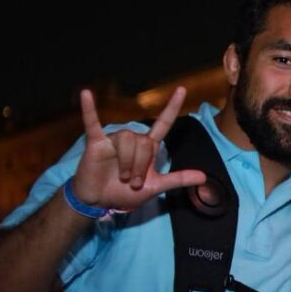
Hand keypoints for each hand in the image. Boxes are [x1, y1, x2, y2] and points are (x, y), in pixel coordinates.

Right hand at [71, 86, 205, 209]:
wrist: (100, 201)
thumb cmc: (125, 192)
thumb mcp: (155, 187)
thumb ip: (178, 179)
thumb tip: (204, 177)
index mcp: (148, 147)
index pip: (163, 123)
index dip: (172, 107)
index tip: (182, 90)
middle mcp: (133, 140)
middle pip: (145, 142)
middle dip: (141, 165)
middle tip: (133, 182)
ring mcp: (114, 139)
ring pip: (128, 139)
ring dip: (127, 162)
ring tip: (122, 177)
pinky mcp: (96, 143)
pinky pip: (92, 123)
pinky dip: (89, 109)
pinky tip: (86, 94)